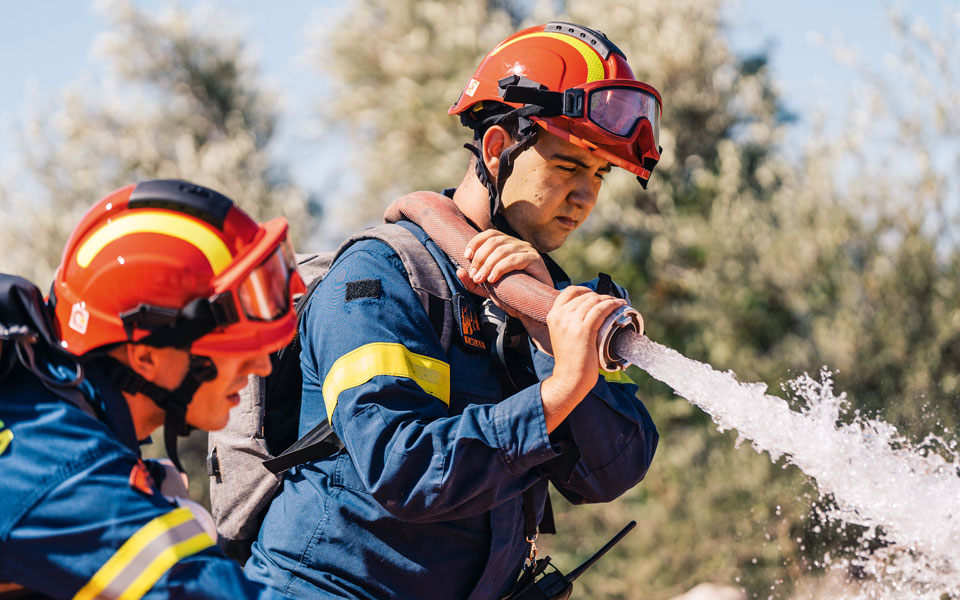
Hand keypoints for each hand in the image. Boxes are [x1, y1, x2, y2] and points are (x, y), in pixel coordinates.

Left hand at [455, 230, 554, 348]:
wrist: (533, 307)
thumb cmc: (512, 294)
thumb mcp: (487, 289)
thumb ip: (472, 282)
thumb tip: (459, 271)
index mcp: (506, 245)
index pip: (489, 234)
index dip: (476, 242)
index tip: (466, 256)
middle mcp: (517, 244)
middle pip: (494, 241)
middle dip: (480, 258)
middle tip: (475, 275)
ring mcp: (527, 250)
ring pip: (502, 250)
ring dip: (487, 265)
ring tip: (481, 279)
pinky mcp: (535, 260)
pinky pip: (515, 259)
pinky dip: (500, 268)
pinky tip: (493, 279)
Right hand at [539, 286, 626, 432]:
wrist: (570, 378)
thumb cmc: (570, 360)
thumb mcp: (562, 335)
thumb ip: (568, 322)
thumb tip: (585, 311)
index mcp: (553, 315)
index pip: (569, 291)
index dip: (585, 290)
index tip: (596, 296)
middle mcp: (560, 316)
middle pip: (585, 296)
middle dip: (601, 296)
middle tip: (612, 302)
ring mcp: (571, 322)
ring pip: (594, 301)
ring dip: (609, 299)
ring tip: (618, 303)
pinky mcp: (584, 330)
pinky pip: (601, 310)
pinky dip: (612, 305)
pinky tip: (619, 305)